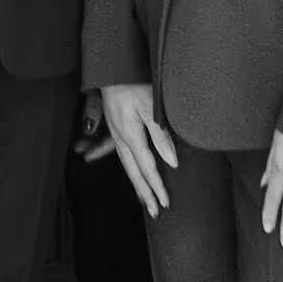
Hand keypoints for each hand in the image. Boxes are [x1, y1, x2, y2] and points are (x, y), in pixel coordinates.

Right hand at [98, 82, 177, 215]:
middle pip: (135, 173)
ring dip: (138, 186)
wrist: (111, 68)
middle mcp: (121, 139)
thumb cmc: (131, 83)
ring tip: (145, 201)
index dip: (157, 187)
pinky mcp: (116, 129)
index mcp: (130, 136)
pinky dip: (130, 171)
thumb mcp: (151, 106)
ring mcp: (116, 134)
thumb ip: (161, 136)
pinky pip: (123, 157)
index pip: (148, 168)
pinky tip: (133, 175)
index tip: (166, 203)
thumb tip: (171, 161)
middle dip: (145, 194)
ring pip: (128, 167)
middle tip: (155, 212)